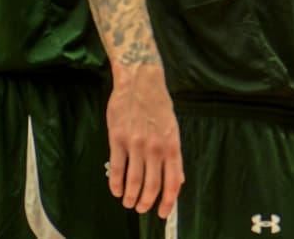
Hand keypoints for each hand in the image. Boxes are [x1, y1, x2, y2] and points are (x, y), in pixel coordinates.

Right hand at [106, 64, 183, 217]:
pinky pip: (116, 169)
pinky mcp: (118, 139)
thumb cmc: (158, 105)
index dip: (168, 201)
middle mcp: (156, 147)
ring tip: (128, 203)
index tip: (163, 213)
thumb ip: (173, 154)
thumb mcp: (173, 127)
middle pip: (152, 185)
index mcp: (172, 144)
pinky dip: (115, 184)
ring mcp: (136, 144)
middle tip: (141, 209)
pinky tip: (116, 191)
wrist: (141, 81)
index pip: (173, 180)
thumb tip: (178, 179)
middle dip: (147, 203)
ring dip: (130, 197)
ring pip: (134, 180)